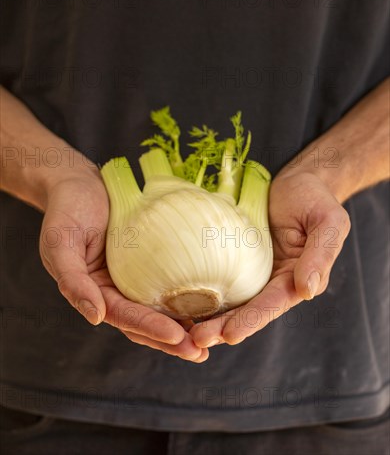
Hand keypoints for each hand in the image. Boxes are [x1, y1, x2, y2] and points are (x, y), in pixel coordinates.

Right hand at [39, 171, 207, 362]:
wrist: (78, 182)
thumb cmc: (66, 209)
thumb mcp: (61, 243)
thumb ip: (72, 280)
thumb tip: (96, 317)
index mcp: (95, 291)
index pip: (124, 317)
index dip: (149, 329)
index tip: (177, 337)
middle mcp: (116, 289)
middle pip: (145, 321)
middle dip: (171, 340)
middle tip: (199, 353)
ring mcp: (133, 276)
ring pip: (160, 306)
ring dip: (183, 324)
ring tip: (210, 339)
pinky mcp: (149, 258)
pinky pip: (169, 279)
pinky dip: (186, 293)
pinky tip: (209, 301)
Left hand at [190, 170, 350, 347]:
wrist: (298, 181)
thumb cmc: (316, 199)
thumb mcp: (328, 223)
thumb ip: (320, 255)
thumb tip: (308, 291)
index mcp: (297, 279)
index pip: (273, 305)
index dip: (252, 321)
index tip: (230, 335)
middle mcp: (274, 281)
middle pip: (247, 309)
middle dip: (223, 327)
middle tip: (197, 339)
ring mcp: (253, 270)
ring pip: (230, 298)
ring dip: (209, 316)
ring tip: (186, 330)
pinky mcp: (236, 256)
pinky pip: (219, 275)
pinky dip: (203, 289)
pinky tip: (182, 299)